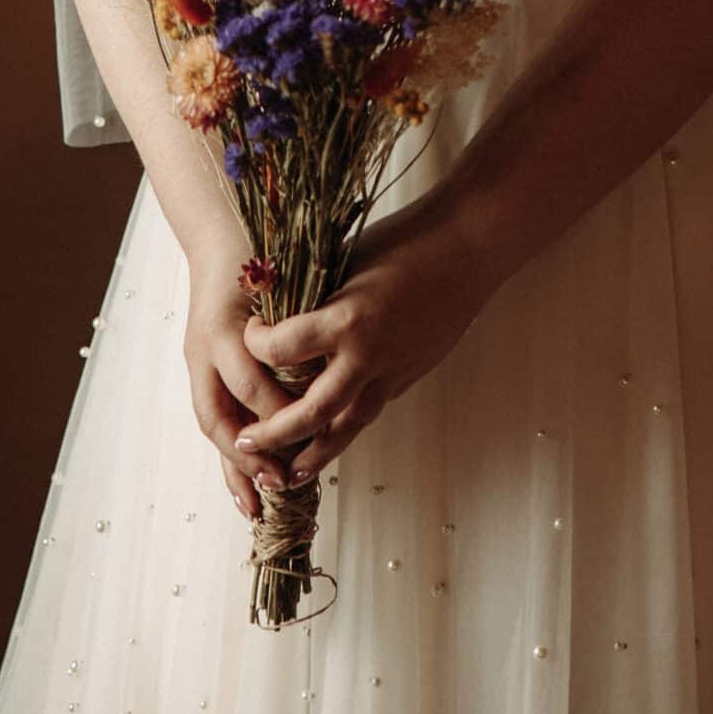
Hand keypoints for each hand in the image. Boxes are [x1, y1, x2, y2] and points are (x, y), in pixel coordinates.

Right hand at [182, 251, 304, 520]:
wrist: (222, 230)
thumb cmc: (263, 245)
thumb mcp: (288, 269)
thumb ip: (307, 309)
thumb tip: (347, 338)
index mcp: (226, 324)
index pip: (248, 380)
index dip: (276, 410)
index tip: (308, 432)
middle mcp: (206, 347)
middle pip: (220, 413)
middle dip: (251, 452)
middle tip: (282, 482)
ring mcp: (199, 359)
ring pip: (212, 424)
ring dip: (235, 467)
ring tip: (257, 506)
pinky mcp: (203, 366)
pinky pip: (215, 417)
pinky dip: (230, 454)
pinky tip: (247, 486)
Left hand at [235, 199, 496, 485]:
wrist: (467, 247)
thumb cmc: (405, 240)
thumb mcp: (348, 261)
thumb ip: (317, 296)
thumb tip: (277, 312)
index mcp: (347, 320)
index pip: (282, 349)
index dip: (256, 343)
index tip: (249, 333)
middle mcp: (368, 356)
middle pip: (312, 412)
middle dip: (274, 433)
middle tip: (245, 442)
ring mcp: (393, 372)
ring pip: (348, 428)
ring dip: (314, 454)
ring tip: (288, 473)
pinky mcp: (409, 375)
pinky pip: (370, 410)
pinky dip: (345, 427)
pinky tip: (329, 433)